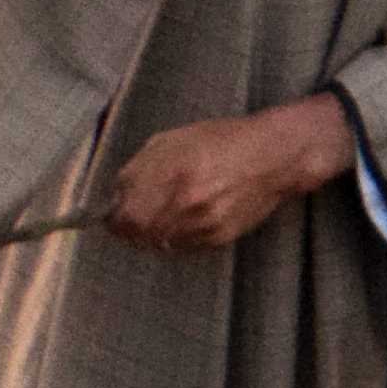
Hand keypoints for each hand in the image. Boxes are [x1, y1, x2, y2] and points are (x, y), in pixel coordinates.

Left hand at [105, 95, 355, 253]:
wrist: (272, 156)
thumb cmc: (222, 141)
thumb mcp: (173, 140)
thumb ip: (139, 169)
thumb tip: (116, 197)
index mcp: (168, 171)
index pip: (124, 216)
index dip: (114, 221)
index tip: (114, 218)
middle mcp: (184, 200)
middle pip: (140, 234)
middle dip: (132, 230)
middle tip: (137, 221)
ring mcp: (202, 222)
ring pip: (160, 242)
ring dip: (156, 234)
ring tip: (170, 213)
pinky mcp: (218, 237)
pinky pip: (184, 246)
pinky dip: (179, 237)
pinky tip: (190, 218)